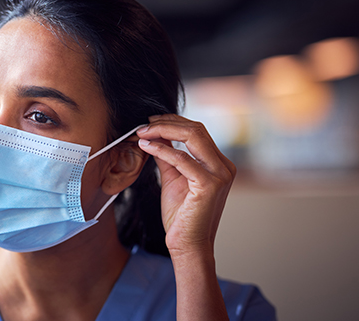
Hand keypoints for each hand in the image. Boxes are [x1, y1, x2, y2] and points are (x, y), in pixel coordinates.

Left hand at [136, 114, 235, 256]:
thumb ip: (167, 156)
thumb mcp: (172, 178)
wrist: (187, 245)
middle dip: (166, 123)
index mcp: (218, 163)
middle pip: (196, 129)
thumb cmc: (181, 215)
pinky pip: (182, 159)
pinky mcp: (210, 185)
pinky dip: (162, 149)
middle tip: (143, 126)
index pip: (197, 131)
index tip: (149, 123)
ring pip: (192, 136)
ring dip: (163, 131)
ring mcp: (220, 174)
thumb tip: (156, 134)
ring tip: (142, 133)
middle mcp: (224, 166)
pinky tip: (146, 147)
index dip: (172, 122)